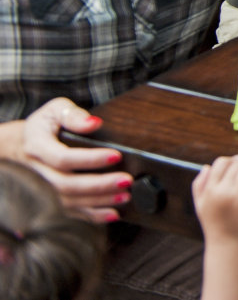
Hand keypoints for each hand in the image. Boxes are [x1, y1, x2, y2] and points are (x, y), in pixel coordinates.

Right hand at [12, 98, 129, 223]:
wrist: (21, 147)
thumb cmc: (44, 126)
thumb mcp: (55, 111)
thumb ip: (74, 115)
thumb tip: (94, 123)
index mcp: (37, 147)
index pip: (63, 158)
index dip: (90, 159)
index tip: (117, 155)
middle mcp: (36, 173)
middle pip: (67, 185)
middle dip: (99, 185)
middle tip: (127, 180)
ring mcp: (41, 191)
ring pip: (69, 203)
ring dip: (99, 202)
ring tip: (125, 196)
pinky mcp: (50, 202)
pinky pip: (70, 214)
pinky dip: (92, 216)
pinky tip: (113, 214)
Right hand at [192, 149, 237, 243]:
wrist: (227, 244)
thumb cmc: (214, 225)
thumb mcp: (200, 205)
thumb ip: (199, 185)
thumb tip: (206, 167)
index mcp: (209, 190)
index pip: (220, 164)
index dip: (232, 159)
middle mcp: (222, 191)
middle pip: (237, 165)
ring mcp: (236, 196)